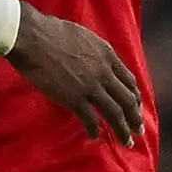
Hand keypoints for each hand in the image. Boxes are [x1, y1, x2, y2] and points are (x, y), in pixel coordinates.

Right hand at [8, 3, 143, 142]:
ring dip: (122, 129)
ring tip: (127, 141)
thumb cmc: (50, 30)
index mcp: (107, 55)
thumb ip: (92, 51)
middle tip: (138, 130)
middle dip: (135, 117)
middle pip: (127, 99)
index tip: (136, 105)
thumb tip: (89, 58)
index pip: (129, 79)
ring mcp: (90, 86)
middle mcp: (104, 72)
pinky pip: (90, 119)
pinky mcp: (74, 98)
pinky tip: (95, 137)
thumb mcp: (82, 36)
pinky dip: (94, 130)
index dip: (134, 95)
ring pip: (115, 112)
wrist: (32, 36)